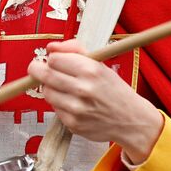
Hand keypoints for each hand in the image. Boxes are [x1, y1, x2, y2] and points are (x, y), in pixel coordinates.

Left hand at [26, 40, 163, 164]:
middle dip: (38, 70)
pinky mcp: (72, 124)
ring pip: (46, 92)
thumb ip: (75, 50)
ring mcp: (76, 109)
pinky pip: (54, 109)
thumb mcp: (101, 64)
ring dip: (50, 88)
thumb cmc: (114, 90)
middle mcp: (83, 89)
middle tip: (39, 69)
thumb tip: (50, 47)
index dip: (52, 59)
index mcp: (91, 70)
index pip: (54, 59)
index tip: (55, 61)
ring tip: (64, 88)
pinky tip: (73, 103)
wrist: (131, 120)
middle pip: (44, 75)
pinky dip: (59, 104)